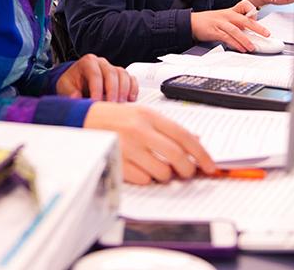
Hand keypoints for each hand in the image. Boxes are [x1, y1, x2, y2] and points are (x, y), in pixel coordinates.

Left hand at [55, 54, 137, 101]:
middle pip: (112, 73)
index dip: (97, 89)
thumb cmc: (72, 83)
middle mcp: (102, 63)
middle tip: (111, 105)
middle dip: (112, 90)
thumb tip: (76, 97)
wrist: (77, 81)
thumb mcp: (65, 86)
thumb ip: (69, 91)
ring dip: (124, 90)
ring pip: (123, 74)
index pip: (95, 74)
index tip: (96, 102)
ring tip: (120, 104)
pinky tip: (130, 99)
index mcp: (88, 62)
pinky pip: (131, 78)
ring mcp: (112, 68)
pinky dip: (133, 88)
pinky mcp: (120, 76)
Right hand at [84, 102, 216, 183]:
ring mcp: (128, 147)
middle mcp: (140, 130)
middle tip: (188, 173)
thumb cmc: (116, 118)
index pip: (184, 136)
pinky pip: (144, 180)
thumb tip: (196, 140)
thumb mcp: (143, 114)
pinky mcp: (118, 162)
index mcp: (150, 116)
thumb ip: (168, 128)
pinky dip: (147, 179)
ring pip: (162, 172)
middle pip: (176, 156)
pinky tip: (141, 169)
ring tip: (159, 168)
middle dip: (187, 169)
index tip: (210, 166)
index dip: (201, 154)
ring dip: (166, 175)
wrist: (83, 120)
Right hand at [190, 0, 268, 52]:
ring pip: (235, 30)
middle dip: (257, 27)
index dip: (253, 11)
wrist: (191, 23)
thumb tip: (249, 33)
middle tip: (266, 34)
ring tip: (252, 47)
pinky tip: (240, 48)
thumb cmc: (209, 22)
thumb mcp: (224, 19)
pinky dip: (234, 43)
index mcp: (230, 11)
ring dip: (245, 39)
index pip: (245, 6)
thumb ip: (236, 24)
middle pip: (244, 19)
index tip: (259, 19)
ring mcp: (220, 23)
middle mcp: (227, 15)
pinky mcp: (214, 31)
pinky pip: (226, 37)